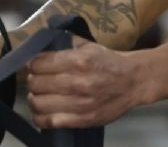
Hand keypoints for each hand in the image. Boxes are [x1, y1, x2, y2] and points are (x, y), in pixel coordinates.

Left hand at [26, 40, 147, 128]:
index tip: (34, 65)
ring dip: (34, 98)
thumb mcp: (91, 47)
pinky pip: (48, 121)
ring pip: (38, 102)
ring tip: (39, 95)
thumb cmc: (111, 63)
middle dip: (33, 80)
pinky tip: (43, 111)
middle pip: (35, 83)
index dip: (33, 64)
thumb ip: (67, 45)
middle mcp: (78, 81)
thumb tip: (43, 46)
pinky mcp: (82, 119)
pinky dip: (39, 116)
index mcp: (79, 60)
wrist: (135, 81)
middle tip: (37, 80)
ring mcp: (80, 103)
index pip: (39, 63)